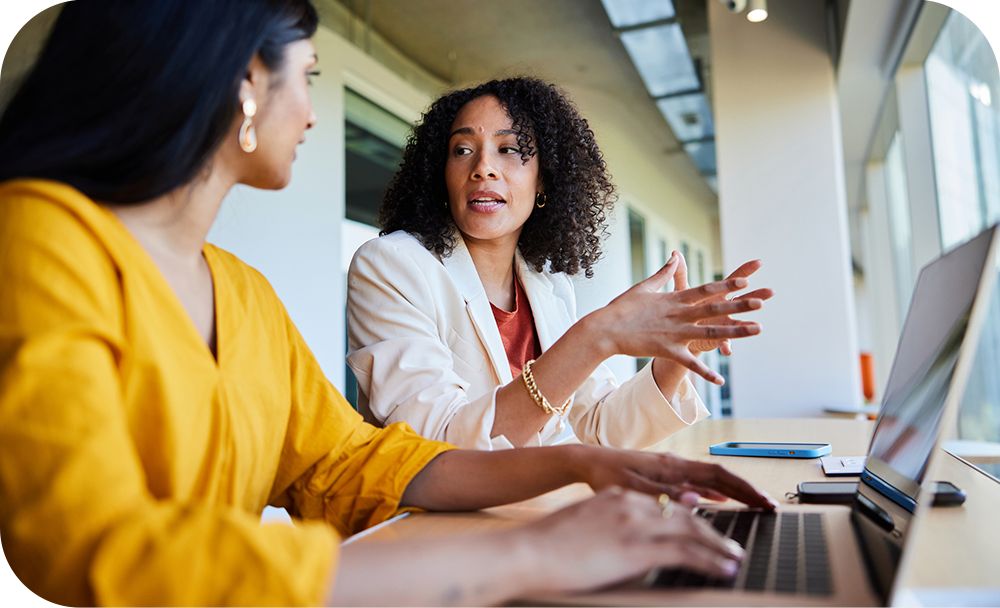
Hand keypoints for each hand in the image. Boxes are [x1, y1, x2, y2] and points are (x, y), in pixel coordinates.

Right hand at [518, 488, 744, 594]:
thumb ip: (607, 529)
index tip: (705, 530)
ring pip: (692, 530)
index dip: (689, 518)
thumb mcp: (582, 528)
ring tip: (734, 557)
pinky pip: (686, 551)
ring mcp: (636, 524)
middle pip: (684, 514)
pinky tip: (726, 568)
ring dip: (718, 545)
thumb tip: (619, 545)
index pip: (663, 506)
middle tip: (731, 544)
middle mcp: (631, 505)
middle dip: (712, 529)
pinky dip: (712, 559)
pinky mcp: (637, 546)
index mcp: (617, 499)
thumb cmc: (545, 548)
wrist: (527, 552)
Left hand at [572, 445, 776, 509]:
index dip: (745, 489)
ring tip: (754, 505)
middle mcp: (676, 464)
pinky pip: (698, 483)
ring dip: (734, 491)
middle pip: (722, 476)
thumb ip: (666, 496)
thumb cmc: (606, 474)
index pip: (720, 476)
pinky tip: (719, 502)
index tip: (765, 503)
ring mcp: (671, 468)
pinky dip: (715, 492)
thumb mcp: (633, 488)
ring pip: (711, 479)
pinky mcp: (664, 474)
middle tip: (770, 507)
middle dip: (748, 490)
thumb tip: (700, 500)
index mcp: (673, 466)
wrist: (587, 460)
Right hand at [587, 252, 765, 383]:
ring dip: (736, 331)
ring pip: (711, 332)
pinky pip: (690, 363)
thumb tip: (676, 257)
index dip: (726, 284)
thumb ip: (664, 274)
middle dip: (740, 304)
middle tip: (762, 301)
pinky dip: (705, 372)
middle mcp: (678, 314)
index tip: (745, 279)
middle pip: (715, 308)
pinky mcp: (667, 350)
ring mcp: (675, 333)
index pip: (705, 289)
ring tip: (758, 329)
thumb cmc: (622, 307)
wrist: (605, 329)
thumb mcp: (644, 286)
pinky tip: (721, 380)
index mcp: (674, 298)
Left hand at [673, 253, 772, 356]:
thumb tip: (675, 252)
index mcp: (717, 294)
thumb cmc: (682, 309)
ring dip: (747, 325)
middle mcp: (724, 308)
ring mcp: (722, 324)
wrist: (678, 332)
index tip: (759, 262)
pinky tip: (727, 351)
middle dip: (756, 296)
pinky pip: (722, 343)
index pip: (733, 281)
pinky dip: (725, 346)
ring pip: (738, 323)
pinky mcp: (716, 338)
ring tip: (758, 326)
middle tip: (770, 292)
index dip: (745, 271)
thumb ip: (680, 273)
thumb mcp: (681, 291)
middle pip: (742, 301)